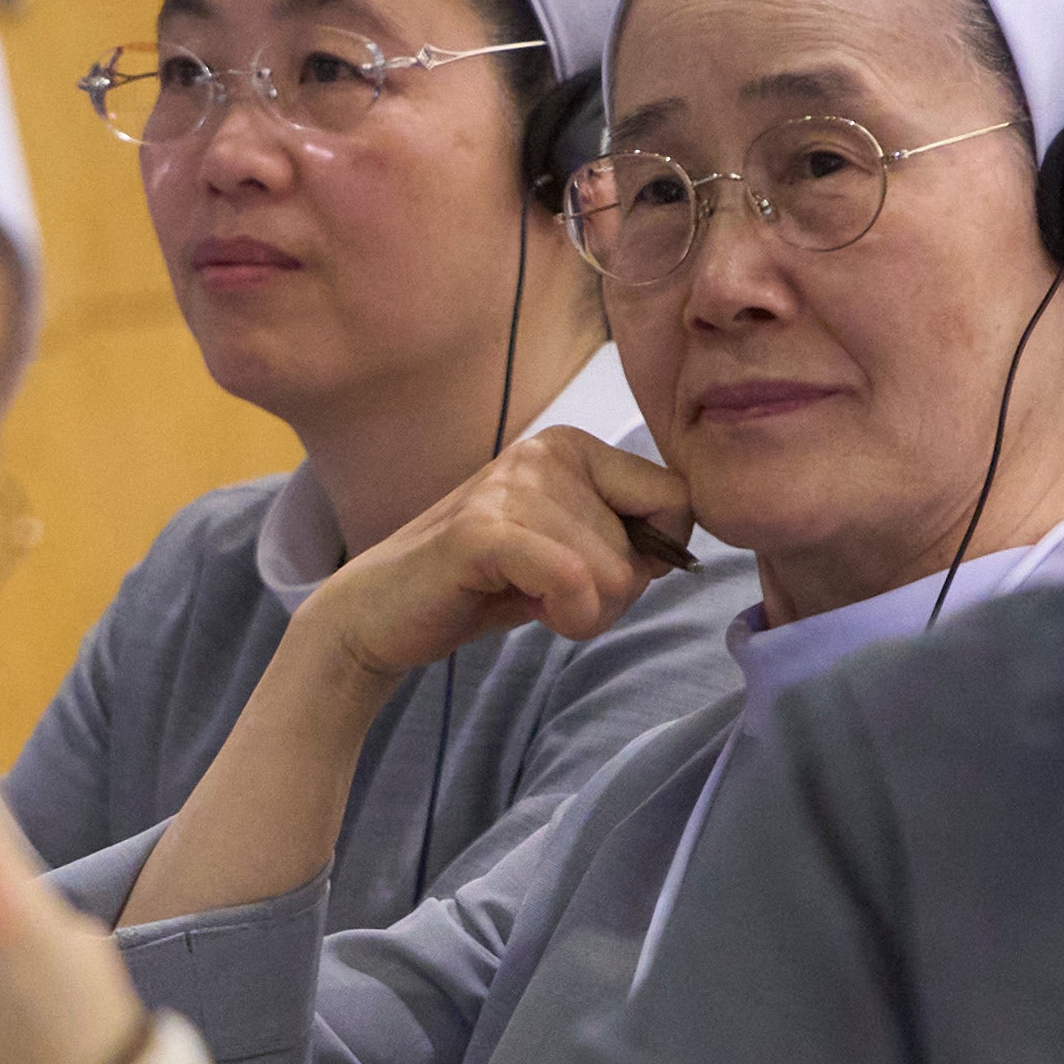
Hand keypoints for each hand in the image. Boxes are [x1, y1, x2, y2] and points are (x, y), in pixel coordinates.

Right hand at [293, 425, 698, 685]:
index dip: (655, 557)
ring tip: (527, 600)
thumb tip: (683, 554)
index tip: (600, 575)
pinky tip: (530, 612)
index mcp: (571, 446)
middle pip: (645, 549)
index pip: (677, 499)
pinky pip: (573, 582)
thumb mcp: (566, 549)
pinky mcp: (483, 532)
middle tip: (550, 597)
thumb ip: (623, 537)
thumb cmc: (482, 584)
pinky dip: (568, 617)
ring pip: (613, 575)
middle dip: (610, 597)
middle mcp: (545, 452)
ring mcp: (512, 487)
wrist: (380, 611)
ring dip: (582, 615)